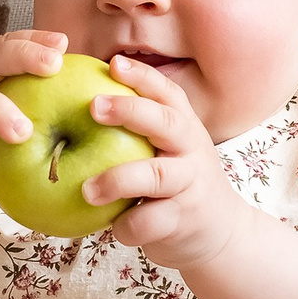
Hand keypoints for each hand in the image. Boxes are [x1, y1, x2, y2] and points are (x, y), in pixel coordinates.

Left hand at [84, 54, 253, 270]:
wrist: (220, 234)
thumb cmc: (177, 186)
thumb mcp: (168, 152)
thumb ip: (138, 132)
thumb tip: (77, 104)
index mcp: (185, 128)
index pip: (167, 94)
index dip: (142, 77)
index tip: (113, 64)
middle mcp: (191, 150)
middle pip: (166, 123)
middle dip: (129, 111)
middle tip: (93, 107)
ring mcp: (190, 185)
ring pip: (155, 175)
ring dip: (117, 180)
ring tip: (87, 190)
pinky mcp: (183, 221)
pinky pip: (147, 222)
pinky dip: (125, 227)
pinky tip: (114, 227)